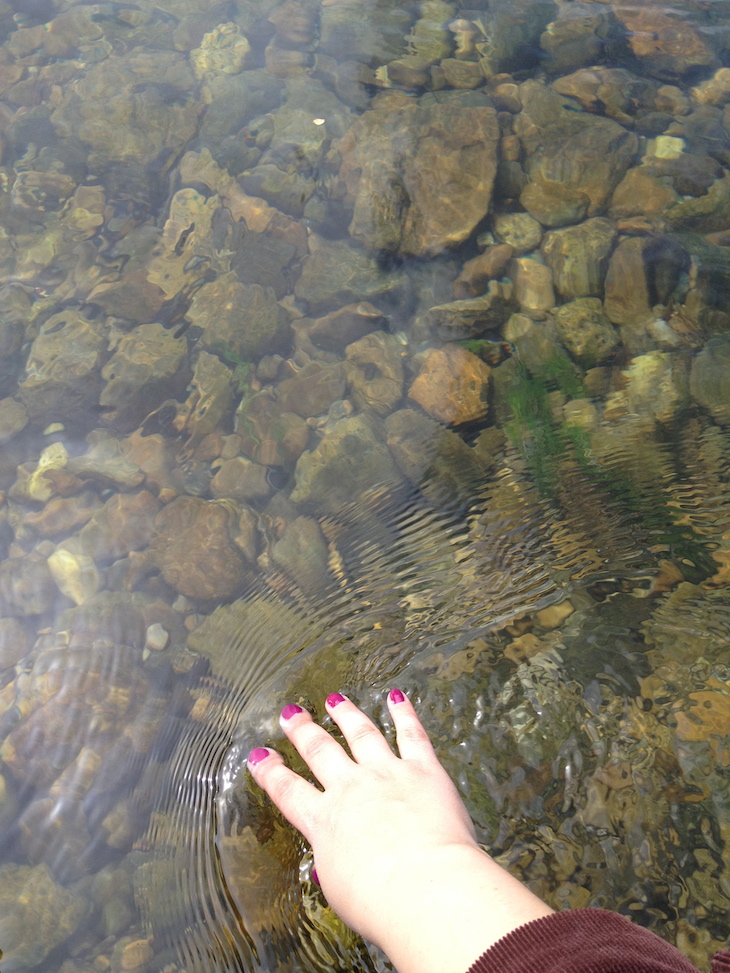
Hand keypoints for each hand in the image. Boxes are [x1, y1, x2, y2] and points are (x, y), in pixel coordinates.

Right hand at [247, 691, 552, 972]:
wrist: (422, 885)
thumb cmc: (378, 902)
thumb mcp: (339, 888)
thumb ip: (334, 862)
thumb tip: (335, 857)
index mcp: (324, 822)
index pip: (289, 792)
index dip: (271, 773)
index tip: (259, 756)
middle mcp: (351, 789)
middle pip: (321, 752)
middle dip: (303, 731)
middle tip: (290, 713)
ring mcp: (386, 774)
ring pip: (361, 734)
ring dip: (347, 714)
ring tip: (335, 699)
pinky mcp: (423, 769)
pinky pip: (412, 734)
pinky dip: (403, 713)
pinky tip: (396, 698)